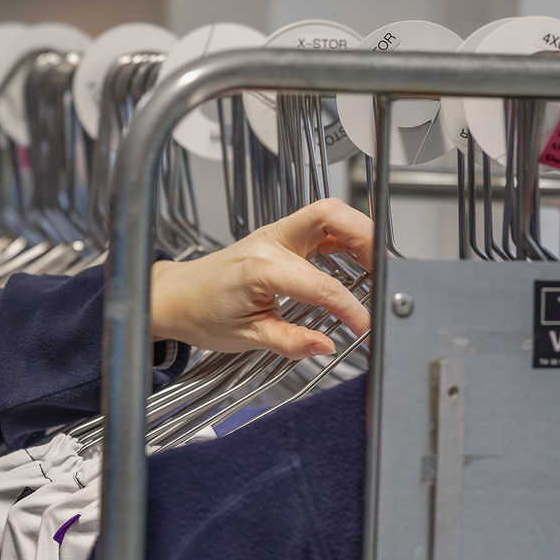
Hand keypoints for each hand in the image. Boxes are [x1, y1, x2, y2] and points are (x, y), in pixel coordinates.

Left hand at [150, 198, 373, 358]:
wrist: (175, 298)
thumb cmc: (201, 314)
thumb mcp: (246, 337)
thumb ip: (290, 342)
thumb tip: (326, 345)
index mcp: (261, 268)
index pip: (321, 285)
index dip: (350, 309)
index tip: (365, 327)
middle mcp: (270, 242)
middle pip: (331, 216)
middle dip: (366, 239)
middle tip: (385, 273)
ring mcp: (275, 235)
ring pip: (329, 213)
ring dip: (359, 233)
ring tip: (377, 267)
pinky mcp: (279, 238)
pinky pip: (320, 226)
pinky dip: (345, 238)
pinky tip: (356, 261)